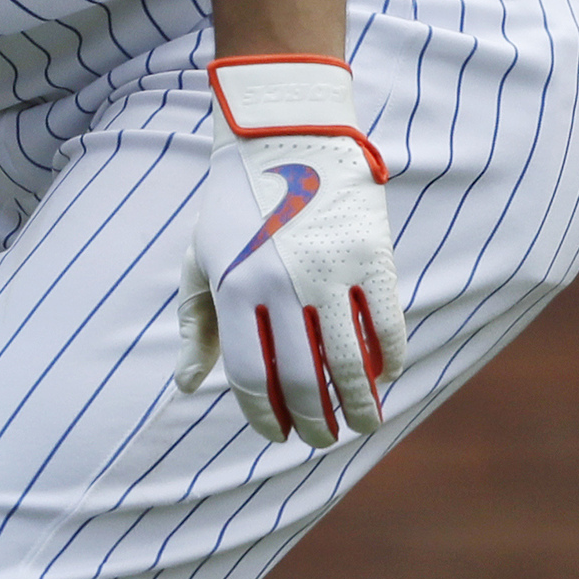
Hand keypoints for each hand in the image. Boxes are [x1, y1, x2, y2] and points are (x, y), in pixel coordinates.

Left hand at [173, 57, 411, 447]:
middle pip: (303, 378)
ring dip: (363, 405)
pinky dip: (389, 360)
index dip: (264, 415)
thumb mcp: (201, 260)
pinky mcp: (372, 257)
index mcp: (233, 288)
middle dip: (316, 422)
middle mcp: (281, 285)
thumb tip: (188, 387)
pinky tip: (386, 377)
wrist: (284, 138)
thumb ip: (195, 325)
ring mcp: (330, 271)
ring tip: (365, 425)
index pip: (249, 375)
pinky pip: (385, 325)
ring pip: (351, 363)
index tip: (277, 435)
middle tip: (324, 440)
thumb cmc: (235, 207)